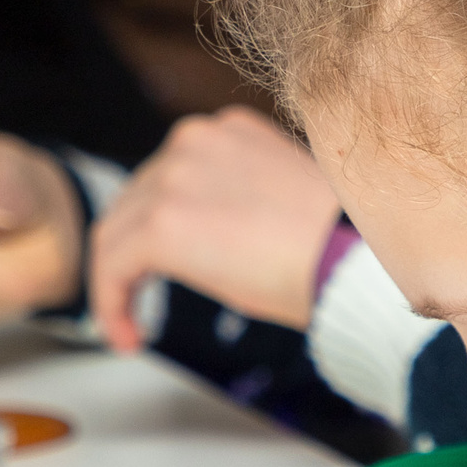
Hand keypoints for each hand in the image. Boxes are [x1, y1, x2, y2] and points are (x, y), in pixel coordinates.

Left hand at [89, 106, 344, 352]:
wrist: (355, 261)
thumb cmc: (339, 245)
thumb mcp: (281, 201)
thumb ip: (236, 198)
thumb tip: (212, 238)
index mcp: (228, 130)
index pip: (169, 174)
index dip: (158, 221)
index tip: (161, 264)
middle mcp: (195, 140)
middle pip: (135, 200)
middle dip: (133, 253)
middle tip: (138, 299)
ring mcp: (174, 178)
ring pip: (116, 232)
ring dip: (117, 281)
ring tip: (130, 325)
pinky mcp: (161, 224)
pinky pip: (112, 265)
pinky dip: (111, 302)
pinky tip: (129, 337)